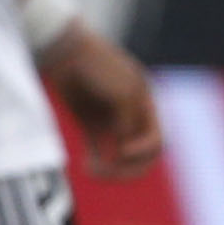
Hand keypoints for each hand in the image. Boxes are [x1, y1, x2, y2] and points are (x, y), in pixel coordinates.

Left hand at [41, 21, 160, 181]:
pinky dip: (96, 161)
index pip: (156, 141)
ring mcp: (111, 121)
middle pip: (142, 155)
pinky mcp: (90, 124)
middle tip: (108, 172)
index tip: (122, 151)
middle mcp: (132, 116)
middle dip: (128, 168)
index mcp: (147, 106)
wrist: (66, 52)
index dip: (143, 152)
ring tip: (90, 168)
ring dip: (110, 168)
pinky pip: (99, 151)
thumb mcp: (123, 92)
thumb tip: (123, 146)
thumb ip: (128, 121)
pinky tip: (85, 164)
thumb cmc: (99, 67)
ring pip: (119, 156)